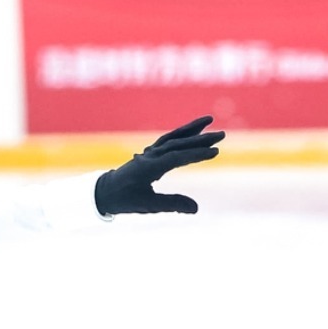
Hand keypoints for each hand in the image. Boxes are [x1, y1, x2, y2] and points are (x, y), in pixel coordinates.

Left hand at [93, 116, 224, 216]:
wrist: (105, 191)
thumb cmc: (125, 200)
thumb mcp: (148, 206)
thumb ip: (172, 205)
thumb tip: (196, 208)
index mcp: (148, 168)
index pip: (176, 158)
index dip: (196, 154)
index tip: (215, 152)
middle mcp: (150, 156)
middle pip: (178, 143)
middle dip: (201, 139)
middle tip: (222, 135)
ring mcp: (150, 152)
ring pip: (173, 137)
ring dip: (192, 128)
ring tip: (210, 119)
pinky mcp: (151, 152)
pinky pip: (168, 139)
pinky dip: (182, 132)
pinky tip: (194, 130)